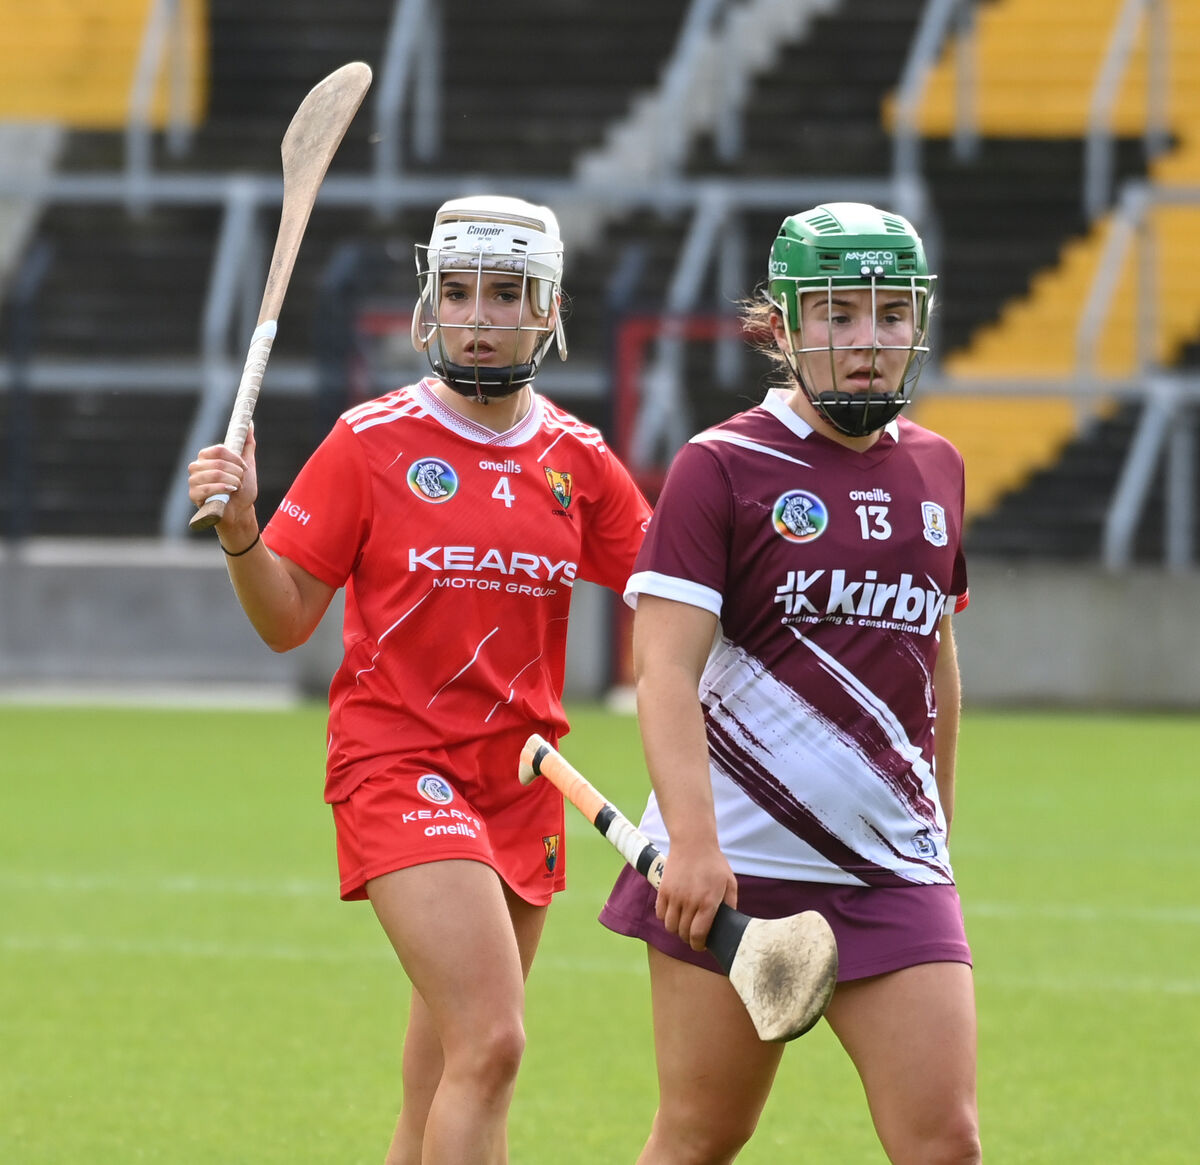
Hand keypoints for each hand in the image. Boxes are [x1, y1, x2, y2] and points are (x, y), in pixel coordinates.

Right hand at [187, 427, 259, 542]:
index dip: (235, 459)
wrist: (241, 511)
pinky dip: (223, 489)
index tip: (244, 467)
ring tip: (236, 488)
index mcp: (207, 457)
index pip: (218, 449)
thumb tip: (250, 423)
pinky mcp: (193, 495)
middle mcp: (196, 466)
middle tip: (240, 481)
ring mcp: (193, 481)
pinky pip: (207, 488)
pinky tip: (230, 492)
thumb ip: (247, 444)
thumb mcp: (247, 464)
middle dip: (236, 473)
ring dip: (232, 481)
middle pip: (218, 462)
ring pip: (214, 474)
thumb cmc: (242, 489)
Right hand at [655, 840, 737, 951]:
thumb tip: (729, 924)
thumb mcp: (730, 883)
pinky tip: (673, 914)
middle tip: (693, 935)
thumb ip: (731, 905)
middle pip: (683, 933)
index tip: (700, 946)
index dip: (698, 945)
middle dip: (688, 938)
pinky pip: (660, 914)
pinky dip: (666, 918)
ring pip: (670, 926)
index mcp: (708, 902)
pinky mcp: (663, 890)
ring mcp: (674, 896)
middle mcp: (690, 901)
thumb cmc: (714, 863)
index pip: (698, 935)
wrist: (693, 842)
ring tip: (683, 925)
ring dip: (676, 929)